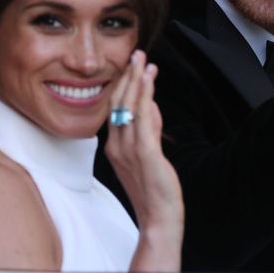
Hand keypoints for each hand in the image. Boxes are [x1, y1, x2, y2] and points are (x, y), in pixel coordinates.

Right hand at [104, 50, 182, 272]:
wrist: (159, 218)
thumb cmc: (154, 189)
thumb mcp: (148, 154)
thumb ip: (150, 129)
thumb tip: (152, 105)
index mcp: (114, 146)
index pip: (115, 108)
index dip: (123, 85)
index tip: (132, 65)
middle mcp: (117, 145)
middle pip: (118, 103)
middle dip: (128, 76)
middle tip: (136, 54)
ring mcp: (129, 149)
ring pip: (129, 106)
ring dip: (136, 80)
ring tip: (143, 60)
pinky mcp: (145, 154)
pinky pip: (143, 119)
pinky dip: (145, 96)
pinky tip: (149, 81)